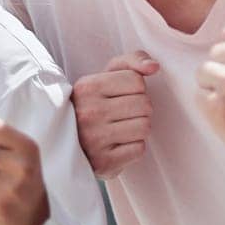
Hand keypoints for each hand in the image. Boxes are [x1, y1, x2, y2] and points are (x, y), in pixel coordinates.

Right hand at [69, 51, 157, 178]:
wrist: (70, 142)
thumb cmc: (94, 104)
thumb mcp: (106, 76)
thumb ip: (131, 62)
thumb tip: (154, 67)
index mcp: (86, 87)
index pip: (136, 81)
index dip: (135, 88)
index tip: (120, 95)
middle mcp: (87, 113)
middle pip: (145, 104)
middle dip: (140, 108)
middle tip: (123, 113)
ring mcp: (94, 140)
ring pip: (145, 126)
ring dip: (138, 128)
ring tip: (121, 128)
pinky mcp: (103, 162)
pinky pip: (139, 149)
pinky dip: (133, 147)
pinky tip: (118, 144)